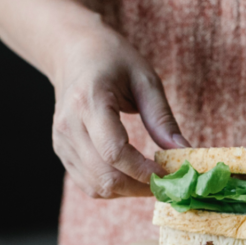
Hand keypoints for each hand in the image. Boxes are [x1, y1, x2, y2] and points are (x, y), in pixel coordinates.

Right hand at [49, 25, 189, 197]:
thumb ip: (162, 118)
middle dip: (140, 187)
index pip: (114, 151)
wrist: (73, 53)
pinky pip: (89, 184)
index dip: (143, 171)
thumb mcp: (145, 79)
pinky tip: (132, 175)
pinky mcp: (62, 151)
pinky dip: (114, 187)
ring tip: (151, 179)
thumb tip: (184, 151)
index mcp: (89, 102)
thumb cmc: (112, 59)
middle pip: (105, 176)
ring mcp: (61, 141)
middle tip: (167, 183)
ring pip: (96, 187)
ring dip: (128, 191)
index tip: (169, 173)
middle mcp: (69, 126)